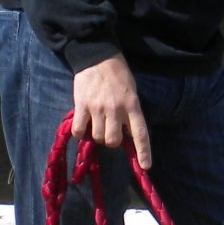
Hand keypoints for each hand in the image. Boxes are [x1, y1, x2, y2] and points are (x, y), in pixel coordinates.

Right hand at [71, 54, 151, 168]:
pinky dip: (80, 132)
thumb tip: (126, 136)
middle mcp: (116, 109)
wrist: (98, 57)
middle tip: (109, 131)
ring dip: (96, 135)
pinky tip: (82, 124)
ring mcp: (98, 108)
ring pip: (96, 137)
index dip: (143, 152)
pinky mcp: (81, 105)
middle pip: (113, 141)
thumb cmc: (119, 77)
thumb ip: (130, 114)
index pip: (140, 134)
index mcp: (133, 106)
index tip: (145, 167)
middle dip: (111, 141)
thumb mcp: (132, 94)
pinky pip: (78, 130)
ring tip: (96, 123)